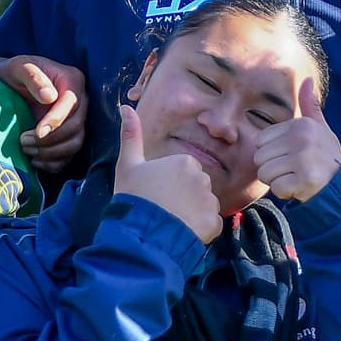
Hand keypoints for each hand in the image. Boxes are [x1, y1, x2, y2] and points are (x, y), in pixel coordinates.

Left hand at [0, 56, 88, 174]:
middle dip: (51, 140)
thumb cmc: (14, 73)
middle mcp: (81, 100)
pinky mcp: (70, 135)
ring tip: (27, 151)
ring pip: (76, 143)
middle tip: (24, 142)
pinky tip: (36, 162)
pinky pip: (70, 155)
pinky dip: (55, 163)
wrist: (9, 85)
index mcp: (73, 80)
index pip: (72, 104)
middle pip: (76, 126)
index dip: (57, 120)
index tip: (37, 132)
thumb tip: (50, 97)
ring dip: (52, 153)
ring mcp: (77, 119)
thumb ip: (33, 77)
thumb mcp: (18, 68)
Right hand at [113, 104, 219, 242]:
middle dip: (184, 196)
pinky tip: (182, 231)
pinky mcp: (214, 223)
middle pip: (196, 186)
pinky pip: (210, 224)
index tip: (157, 193)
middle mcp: (202, 178)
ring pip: (205, 205)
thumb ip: (130, 136)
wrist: (141, 233)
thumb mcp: (127, 165)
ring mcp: (210, 202)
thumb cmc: (134, 197)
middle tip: (163, 208)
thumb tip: (126, 106)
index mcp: (184, 162)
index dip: (170, 182)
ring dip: (193, 213)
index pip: (184, 170)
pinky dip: (200, 229)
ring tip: (172, 221)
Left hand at [255, 79, 340, 203]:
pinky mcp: (305, 179)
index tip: (289, 156)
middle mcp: (301, 138)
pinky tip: (299, 188)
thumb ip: (310, 106)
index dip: (271, 152)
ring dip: (277, 181)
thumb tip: (307, 80)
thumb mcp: (320, 127)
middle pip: (259, 158)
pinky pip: (276, 188)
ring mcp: (303, 158)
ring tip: (295, 177)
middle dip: (271, 168)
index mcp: (300, 125)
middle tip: (292, 169)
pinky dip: (285, 193)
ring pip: (265, 174)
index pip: (260, 140)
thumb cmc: (326, 156)